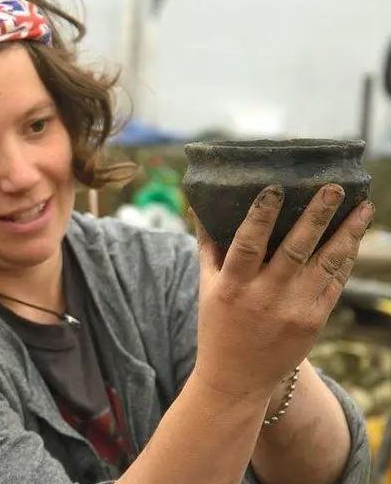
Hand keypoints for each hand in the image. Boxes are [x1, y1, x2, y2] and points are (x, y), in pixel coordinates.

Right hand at [192, 184, 373, 398]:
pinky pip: (335, 283)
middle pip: (295, 249)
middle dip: (317, 216)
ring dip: (348, 233)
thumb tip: (202, 208)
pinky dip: (346, 258)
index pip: (247, 245)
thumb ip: (209, 248)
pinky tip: (355, 238)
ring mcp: (294, 310)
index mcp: (233, 287)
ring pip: (326, 264)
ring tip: (363, 207)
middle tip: (333, 188)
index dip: (260, 216)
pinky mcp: (314, 321)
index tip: (275, 189)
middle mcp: (264, 297)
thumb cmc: (218, 326)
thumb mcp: (206, 288)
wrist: (237, 379)